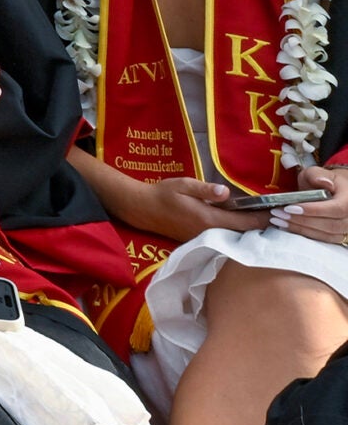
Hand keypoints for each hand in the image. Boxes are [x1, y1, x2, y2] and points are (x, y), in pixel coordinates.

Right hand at [112, 174, 265, 241]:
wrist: (143, 209)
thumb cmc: (163, 194)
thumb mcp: (183, 185)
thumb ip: (205, 189)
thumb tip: (226, 192)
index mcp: (209, 219)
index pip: (245, 223)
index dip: (264, 218)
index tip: (280, 212)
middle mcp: (210, 233)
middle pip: (245, 233)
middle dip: (262, 225)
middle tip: (281, 216)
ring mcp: (206, 238)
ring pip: (236, 237)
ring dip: (252, 230)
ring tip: (268, 219)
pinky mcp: (202, 240)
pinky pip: (226, 238)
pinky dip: (239, 232)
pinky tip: (246, 224)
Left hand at [274, 166, 347, 243]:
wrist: (336, 191)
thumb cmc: (325, 181)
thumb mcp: (318, 172)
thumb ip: (317, 175)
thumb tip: (323, 182)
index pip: (335, 209)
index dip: (313, 210)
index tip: (290, 207)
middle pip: (329, 225)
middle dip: (301, 220)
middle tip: (278, 214)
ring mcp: (346, 229)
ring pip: (325, 235)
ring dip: (300, 229)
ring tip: (278, 220)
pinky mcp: (337, 236)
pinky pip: (322, 239)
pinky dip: (303, 234)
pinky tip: (286, 227)